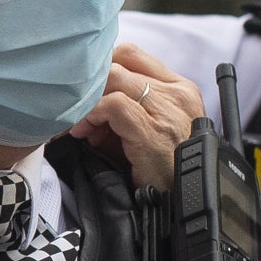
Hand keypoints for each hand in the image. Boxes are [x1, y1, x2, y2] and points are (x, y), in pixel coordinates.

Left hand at [72, 43, 206, 191]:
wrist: (181, 206)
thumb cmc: (161, 169)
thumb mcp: (148, 127)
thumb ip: (126, 105)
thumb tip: (85, 98)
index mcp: (178, 88)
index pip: (131, 54)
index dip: (101, 68)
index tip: (86, 91)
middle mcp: (177, 94)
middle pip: (118, 64)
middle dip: (90, 87)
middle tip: (79, 115)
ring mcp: (169, 111)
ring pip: (114, 79)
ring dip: (88, 101)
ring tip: (81, 127)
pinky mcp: (154, 132)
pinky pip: (114, 105)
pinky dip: (92, 115)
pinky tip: (87, 133)